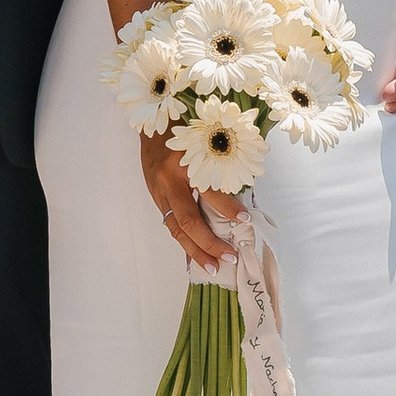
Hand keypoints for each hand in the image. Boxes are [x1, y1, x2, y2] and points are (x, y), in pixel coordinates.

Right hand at [140, 129, 233, 273]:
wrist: (151, 128)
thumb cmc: (183, 131)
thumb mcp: (202, 142)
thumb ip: (217, 165)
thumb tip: (241, 191)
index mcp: (184, 164)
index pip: (207, 190)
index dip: (226, 207)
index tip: (244, 220)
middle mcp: (169, 182)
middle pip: (187, 220)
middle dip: (208, 242)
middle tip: (229, 257)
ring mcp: (160, 193)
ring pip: (176, 229)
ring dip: (195, 250)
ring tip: (213, 267)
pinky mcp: (158, 200)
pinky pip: (171, 226)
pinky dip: (185, 243)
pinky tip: (196, 258)